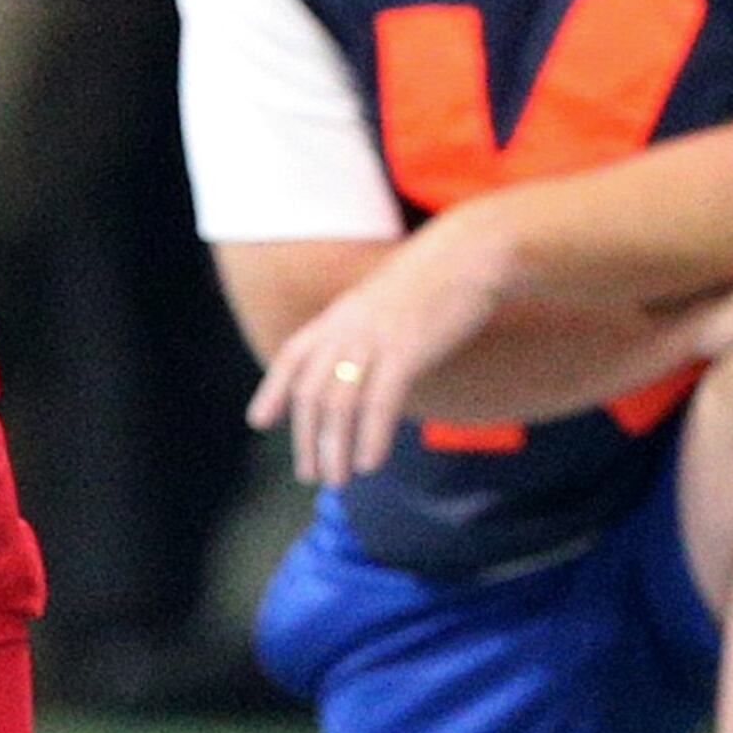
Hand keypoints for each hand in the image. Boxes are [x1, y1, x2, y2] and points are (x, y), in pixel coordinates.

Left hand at [249, 214, 511, 486]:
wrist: (472, 252)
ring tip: (337, 479)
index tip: (259, 421)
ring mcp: (375, 339)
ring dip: (334, 448)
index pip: (294, 355)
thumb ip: (367, 328)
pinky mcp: (406, 351)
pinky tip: (370, 463)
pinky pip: (379, 403)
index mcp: (342, 314)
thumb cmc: (439, 279)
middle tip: (310, 474)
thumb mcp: (389, 299)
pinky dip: (371, 437)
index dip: (273, 389)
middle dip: (307, 437)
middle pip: (312, 391)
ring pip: (340, 403)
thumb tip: (360, 363)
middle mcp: (348, 327)